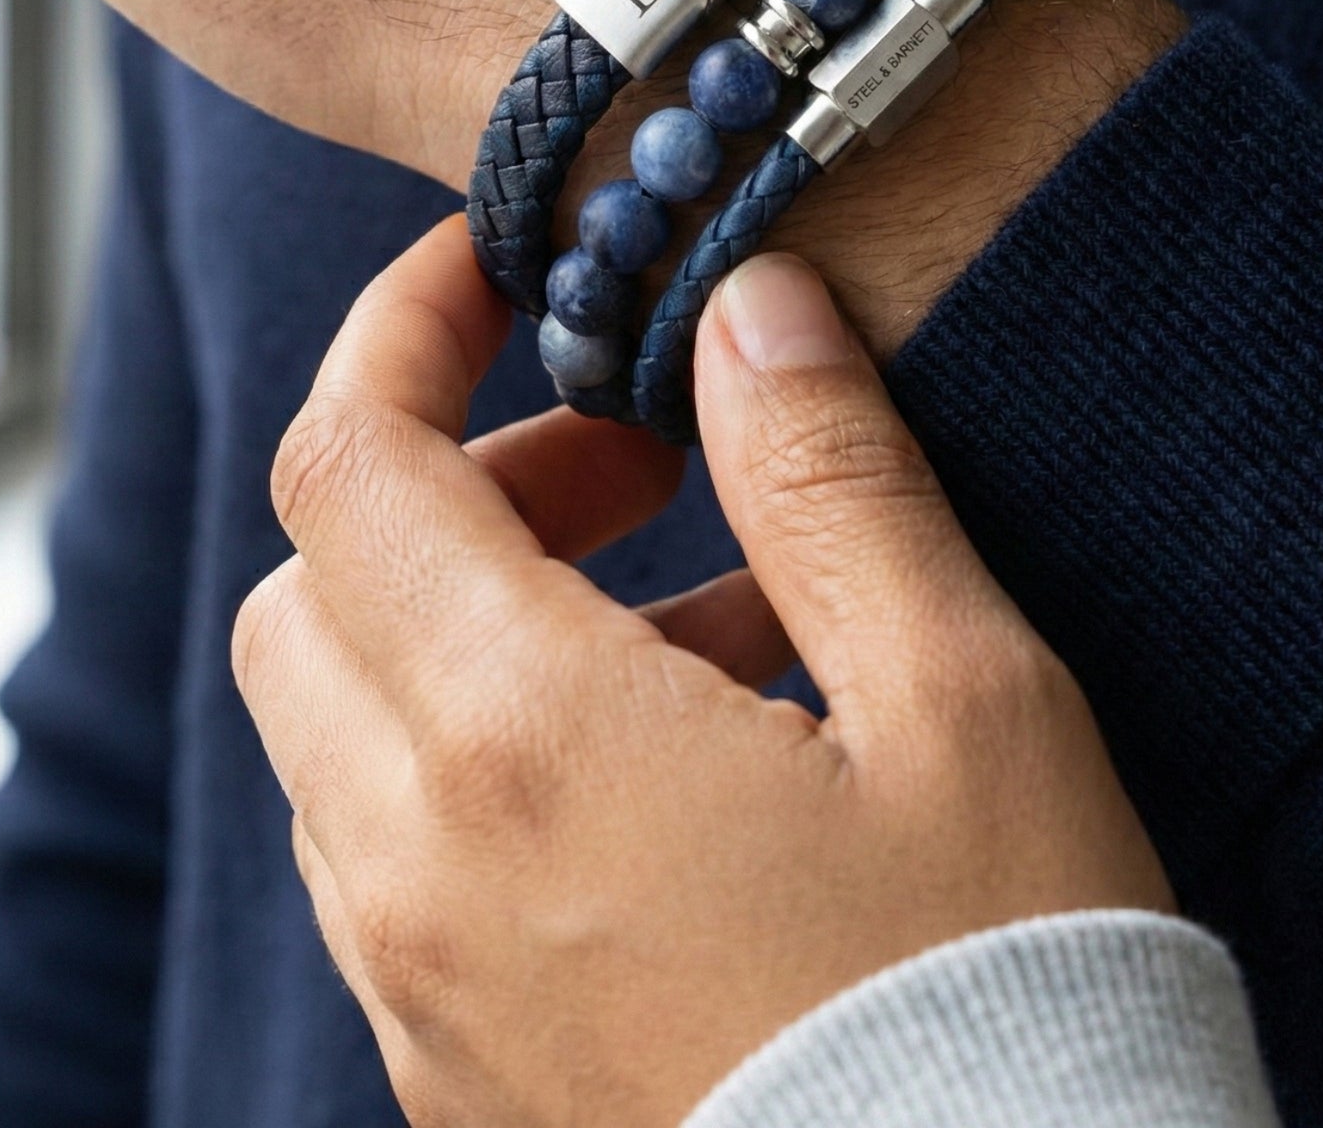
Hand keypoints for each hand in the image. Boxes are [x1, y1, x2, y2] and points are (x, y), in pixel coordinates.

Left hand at [234, 217, 1172, 1127]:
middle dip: (452, 480)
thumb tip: (743, 305)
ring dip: (474, 621)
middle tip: (633, 466)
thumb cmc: (1006, 1007)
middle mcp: (421, 873)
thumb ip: (827, 474)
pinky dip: (483, 759)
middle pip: (316, 586)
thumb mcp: (956, 701)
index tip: (495, 274)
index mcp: (525, 744)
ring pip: (345, 726)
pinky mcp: (457, 1082)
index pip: (347, 463)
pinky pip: (398, 863)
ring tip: (705, 622)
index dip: (405, 332)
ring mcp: (422, 995)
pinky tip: (677, 773)